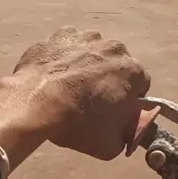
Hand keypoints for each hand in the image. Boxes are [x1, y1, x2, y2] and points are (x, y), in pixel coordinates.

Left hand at [0, 26, 149, 170]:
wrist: (36, 103)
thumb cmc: (78, 124)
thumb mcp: (111, 145)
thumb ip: (126, 134)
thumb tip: (125, 131)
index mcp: (133, 71)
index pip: (141, 85)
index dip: (130, 99)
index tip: (116, 110)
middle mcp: (115, 48)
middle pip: (118, 65)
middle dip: (109, 79)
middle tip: (91, 99)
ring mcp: (87, 37)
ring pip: (93, 52)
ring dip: (87, 64)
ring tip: (70, 85)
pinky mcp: (61, 34)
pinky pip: (69, 45)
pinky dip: (65, 55)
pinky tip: (55, 72)